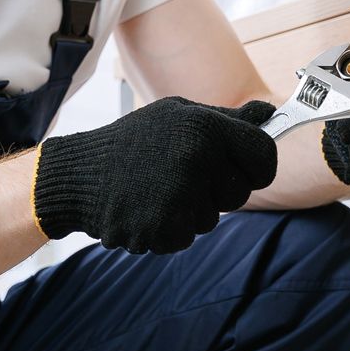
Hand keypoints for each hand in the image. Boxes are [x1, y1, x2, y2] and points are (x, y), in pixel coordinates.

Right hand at [33, 97, 278, 253]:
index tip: (243, 171)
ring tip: (155, 190)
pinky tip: (145, 208)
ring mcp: (180, 195)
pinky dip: (169, 229)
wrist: (80, 175)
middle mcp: (197, 159)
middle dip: (217, 191)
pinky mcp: (164, 228)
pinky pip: (187, 237)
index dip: (257, 168)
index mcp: (204, 127)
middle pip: (240, 193)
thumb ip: (228, 120)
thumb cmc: (134, 143)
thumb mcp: (179, 116)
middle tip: (178, 176)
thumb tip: (270, 113)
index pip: (264, 156)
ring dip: (190, 211)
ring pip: (212, 218)